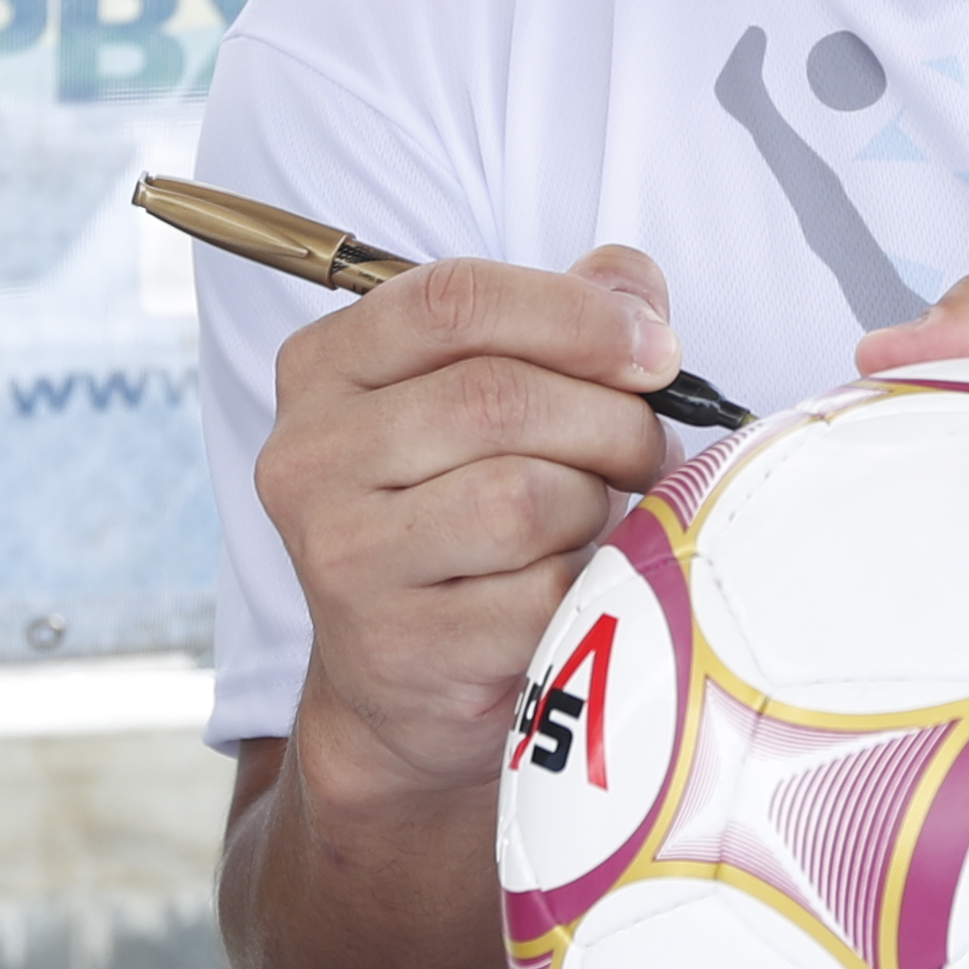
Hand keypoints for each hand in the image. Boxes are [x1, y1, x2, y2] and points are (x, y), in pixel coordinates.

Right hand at [260, 247, 677, 818]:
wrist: (399, 680)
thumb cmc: (455, 511)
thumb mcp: (488, 393)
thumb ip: (563, 318)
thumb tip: (633, 288)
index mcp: (325, 368)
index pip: (452, 300)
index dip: (575, 315)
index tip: (657, 351)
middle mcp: (311, 457)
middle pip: (498, 398)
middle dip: (610, 419)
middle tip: (650, 448)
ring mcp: (344, 557)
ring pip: (525, 497)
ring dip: (596, 506)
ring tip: (597, 517)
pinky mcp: (399, 646)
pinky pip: (540, 594)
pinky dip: (584, 584)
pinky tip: (572, 583)